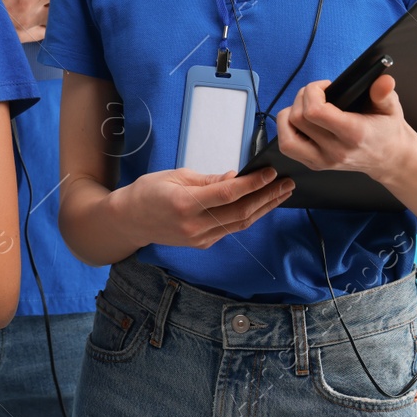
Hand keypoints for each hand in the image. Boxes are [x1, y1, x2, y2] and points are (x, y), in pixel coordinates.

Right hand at [113, 167, 292, 249]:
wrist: (130, 220)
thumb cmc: (148, 192)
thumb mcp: (175, 176)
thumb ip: (208, 180)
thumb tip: (237, 178)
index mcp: (185, 203)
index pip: (228, 194)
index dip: (253, 184)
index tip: (270, 172)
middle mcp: (194, 225)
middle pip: (241, 212)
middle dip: (267, 196)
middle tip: (287, 183)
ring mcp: (199, 238)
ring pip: (240, 224)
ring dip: (264, 208)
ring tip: (282, 194)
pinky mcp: (202, 244)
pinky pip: (230, 229)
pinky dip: (248, 216)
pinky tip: (260, 204)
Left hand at [275, 74, 416, 179]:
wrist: (390, 158)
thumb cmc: (387, 130)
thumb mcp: (391, 108)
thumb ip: (385, 94)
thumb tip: (384, 81)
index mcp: (354, 134)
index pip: (315, 112)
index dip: (313, 91)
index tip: (325, 86)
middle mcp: (336, 150)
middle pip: (298, 119)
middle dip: (302, 97)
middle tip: (317, 93)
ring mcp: (323, 160)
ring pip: (286, 138)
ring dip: (288, 116)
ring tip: (305, 107)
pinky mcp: (315, 164)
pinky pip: (288, 147)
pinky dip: (287, 130)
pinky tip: (302, 122)